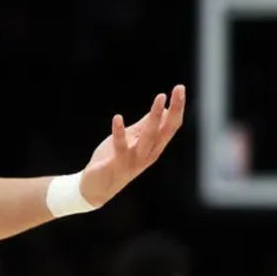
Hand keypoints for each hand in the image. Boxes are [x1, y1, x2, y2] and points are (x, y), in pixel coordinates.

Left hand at [80, 85, 185, 206]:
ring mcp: (134, 160)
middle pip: (166, 130)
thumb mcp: (132, 139)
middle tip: (179, 89)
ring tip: (160, 99)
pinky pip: (120, 146)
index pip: (171, 126)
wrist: (96, 187)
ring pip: (149, 138)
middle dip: (174, 110)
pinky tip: (118, 117)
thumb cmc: (115, 160)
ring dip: (155, 118)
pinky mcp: (117, 163)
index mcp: (154, 147)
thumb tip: (160, 109)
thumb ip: (145, 126)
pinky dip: (119, 132)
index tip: (180, 88)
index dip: (177, 108)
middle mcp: (149, 154)